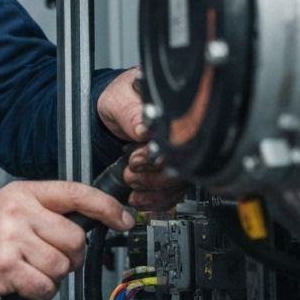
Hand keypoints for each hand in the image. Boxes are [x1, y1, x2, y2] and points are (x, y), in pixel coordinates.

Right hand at [0, 180, 135, 299]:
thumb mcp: (10, 207)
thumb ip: (45, 209)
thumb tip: (89, 220)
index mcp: (24, 193)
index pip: (75, 192)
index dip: (106, 206)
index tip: (122, 218)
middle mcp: (18, 212)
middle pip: (74, 237)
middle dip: (71, 255)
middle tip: (52, 258)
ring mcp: (12, 239)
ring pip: (62, 265)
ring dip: (53, 276)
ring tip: (31, 269)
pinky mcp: (6, 267)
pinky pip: (45, 286)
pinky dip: (40, 292)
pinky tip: (23, 283)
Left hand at [97, 67, 187, 210]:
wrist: (113, 110)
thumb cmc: (118, 100)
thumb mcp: (119, 99)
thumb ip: (130, 113)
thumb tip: (144, 130)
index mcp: (175, 111)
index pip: (181, 139)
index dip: (158, 155)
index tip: (135, 159)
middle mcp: (185, 133)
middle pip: (185, 166)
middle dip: (154, 177)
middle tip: (130, 172)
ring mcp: (181, 152)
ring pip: (181, 182)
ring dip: (155, 191)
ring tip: (132, 183)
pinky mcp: (174, 168)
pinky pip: (175, 191)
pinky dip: (158, 200)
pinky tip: (142, 198)